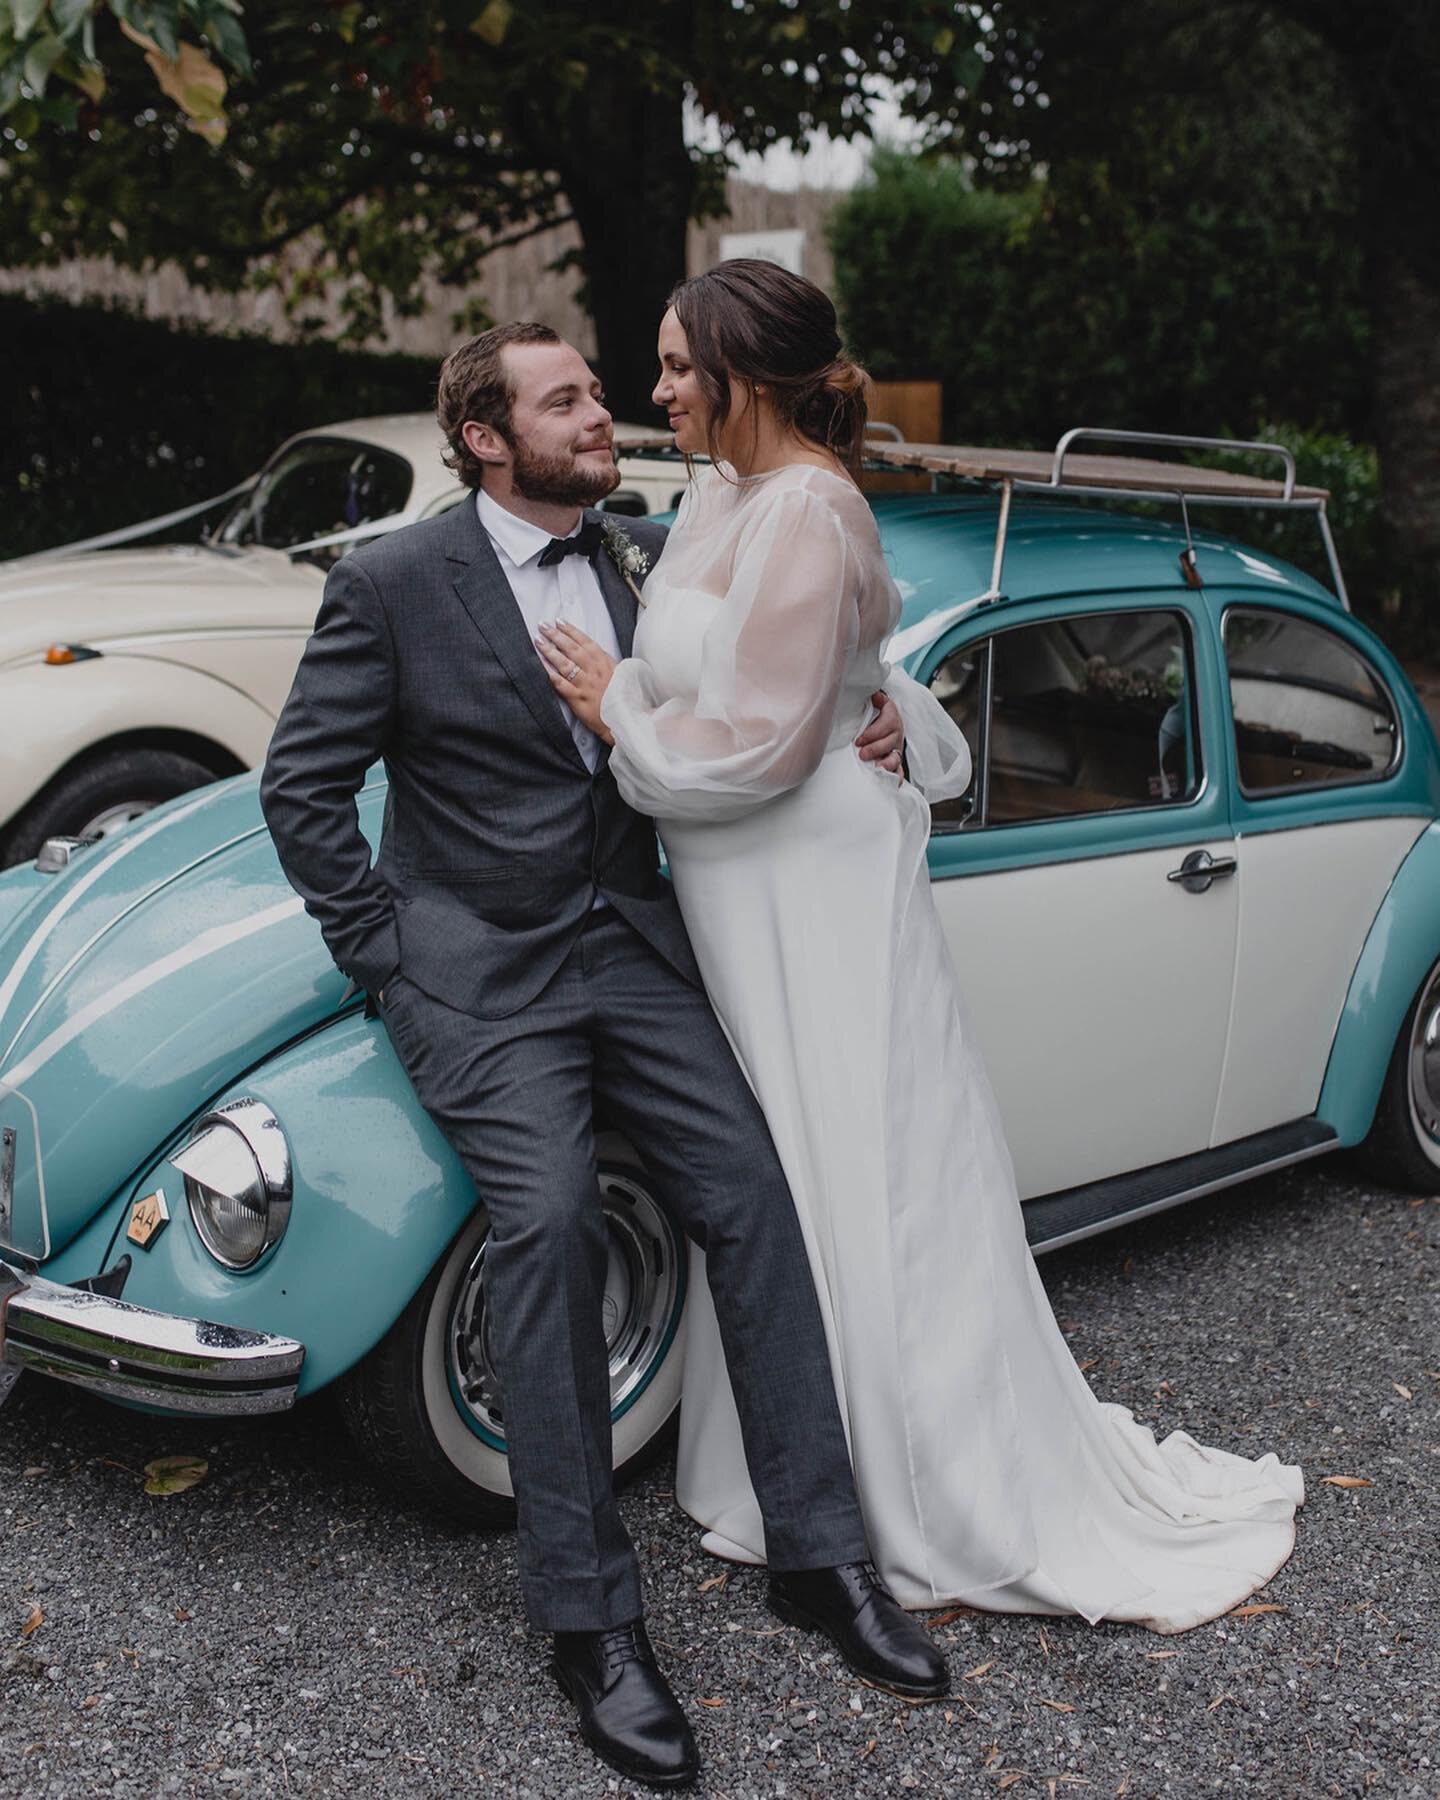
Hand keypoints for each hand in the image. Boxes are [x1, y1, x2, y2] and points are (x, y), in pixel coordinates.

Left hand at [536, 620, 618, 741]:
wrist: (625, 719)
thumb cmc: (622, 697)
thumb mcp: (619, 674)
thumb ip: (604, 662)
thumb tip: (591, 650)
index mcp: (604, 663)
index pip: (585, 641)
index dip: (571, 630)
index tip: (559, 621)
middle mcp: (594, 671)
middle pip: (572, 649)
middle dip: (556, 635)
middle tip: (543, 626)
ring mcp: (586, 685)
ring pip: (565, 664)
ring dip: (550, 651)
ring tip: (539, 641)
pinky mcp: (579, 699)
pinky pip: (562, 685)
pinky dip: (551, 675)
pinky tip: (542, 667)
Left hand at [856, 690, 903, 775]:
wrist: (877, 718)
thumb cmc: (871, 711)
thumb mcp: (872, 701)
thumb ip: (873, 698)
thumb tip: (874, 694)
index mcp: (891, 716)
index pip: (886, 723)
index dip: (873, 733)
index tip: (858, 740)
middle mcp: (896, 732)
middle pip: (891, 741)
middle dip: (876, 749)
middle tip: (862, 754)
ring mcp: (896, 747)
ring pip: (897, 756)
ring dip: (888, 763)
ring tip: (878, 769)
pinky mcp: (895, 760)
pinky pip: (899, 770)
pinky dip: (895, 777)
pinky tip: (892, 783)